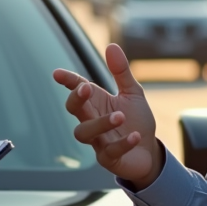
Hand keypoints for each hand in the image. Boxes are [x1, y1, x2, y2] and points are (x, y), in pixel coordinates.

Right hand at [53, 43, 162, 188]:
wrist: (149, 151)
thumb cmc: (136, 121)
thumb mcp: (132, 93)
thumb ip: (121, 72)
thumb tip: (111, 46)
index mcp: (96, 102)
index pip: (77, 89)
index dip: (67, 81)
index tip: (57, 74)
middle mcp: (92, 120)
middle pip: (74, 110)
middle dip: (77, 99)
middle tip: (86, 88)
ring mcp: (98, 141)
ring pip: (85, 133)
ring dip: (100, 124)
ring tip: (120, 115)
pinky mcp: (109, 159)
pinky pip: (110, 152)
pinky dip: (122, 143)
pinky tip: (135, 135)